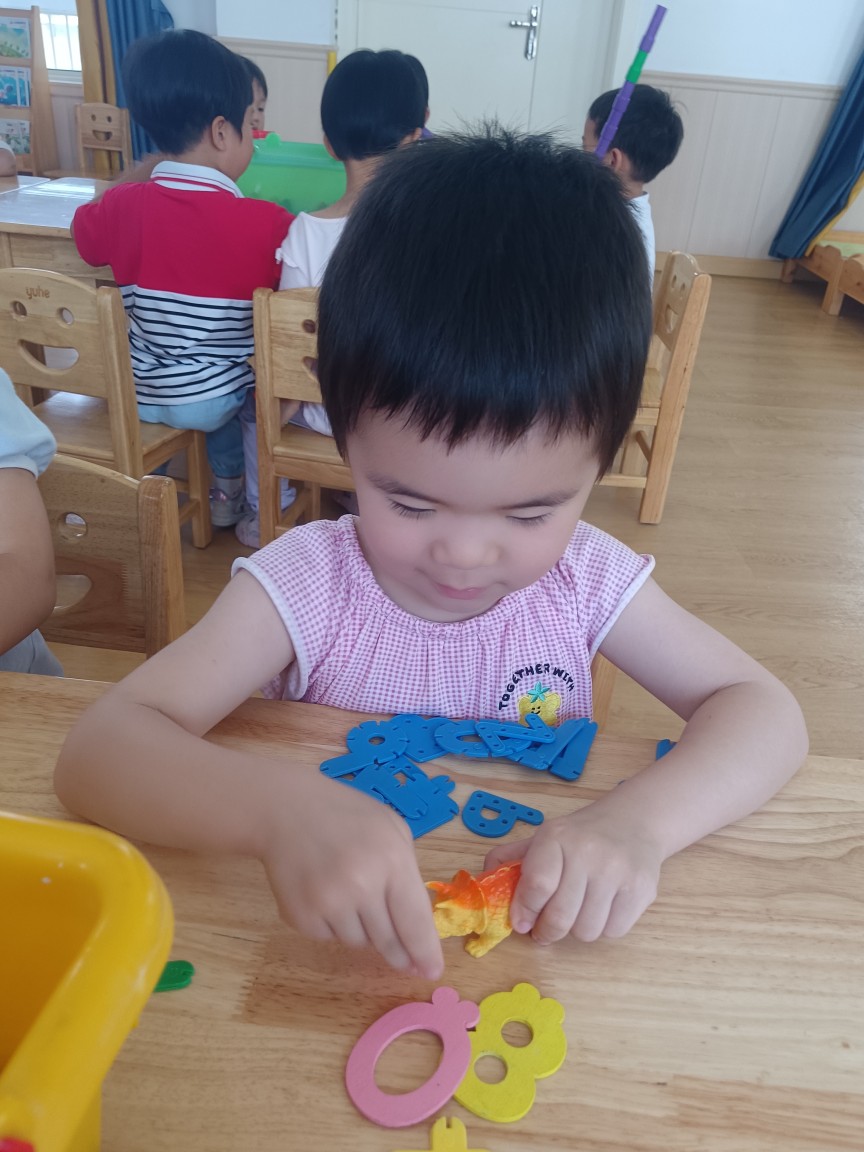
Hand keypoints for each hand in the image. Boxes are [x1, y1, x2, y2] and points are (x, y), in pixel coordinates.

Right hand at [260, 770, 443, 978]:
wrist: (285, 810)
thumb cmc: (346, 816)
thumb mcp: (392, 828)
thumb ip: (407, 872)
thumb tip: (416, 923)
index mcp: (392, 861)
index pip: (415, 922)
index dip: (425, 952)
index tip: (431, 972)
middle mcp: (362, 886)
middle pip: (389, 942)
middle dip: (400, 954)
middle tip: (406, 961)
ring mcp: (329, 903)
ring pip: (359, 942)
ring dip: (363, 930)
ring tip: (351, 893)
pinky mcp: (301, 916)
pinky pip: (329, 937)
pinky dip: (333, 924)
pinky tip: (326, 893)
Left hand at [484, 805, 661, 944]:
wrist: (635, 821)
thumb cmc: (582, 835)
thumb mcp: (544, 837)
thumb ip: (511, 858)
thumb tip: (481, 882)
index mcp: (557, 837)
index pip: (537, 886)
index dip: (524, 911)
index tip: (521, 922)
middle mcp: (589, 853)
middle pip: (560, 916)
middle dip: (546, 931)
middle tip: (544, 931)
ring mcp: (618, 872)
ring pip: (586, 930)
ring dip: (575, 930)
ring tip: (576, 914)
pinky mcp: (641, 890)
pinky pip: (613, 931)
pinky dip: (603, 928)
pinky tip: (600, 909)